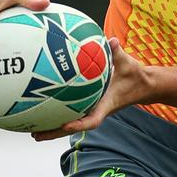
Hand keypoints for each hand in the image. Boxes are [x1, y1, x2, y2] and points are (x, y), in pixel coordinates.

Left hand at [32, 39, 150, 140]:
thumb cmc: (135, 75)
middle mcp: (97, 110)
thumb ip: (118, 53)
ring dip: (52, 129)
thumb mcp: (128, 63)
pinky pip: (71, 113)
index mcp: (106, 105)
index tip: (65, 125)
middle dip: (55, 132)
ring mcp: (92, 110)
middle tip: (35, 135)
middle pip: (73, 127)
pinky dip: (57, 115)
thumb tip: (112, 41)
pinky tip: (42, 111)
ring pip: (70, 124)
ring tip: (32, 131)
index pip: (93, 120)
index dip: (79, 124)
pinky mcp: (90, 106)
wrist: (144, 85)